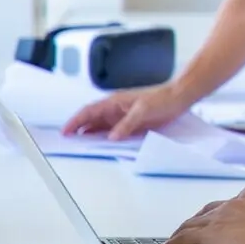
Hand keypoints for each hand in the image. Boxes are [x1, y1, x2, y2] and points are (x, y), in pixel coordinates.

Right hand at [61, 84, 187, 139]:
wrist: (179, 98)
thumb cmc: (162, 98)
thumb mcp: (143, 111)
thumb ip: (126, 124)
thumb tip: (111, 137)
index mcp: (114, 102)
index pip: (89, 111)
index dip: (75, 121)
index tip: (65, 131)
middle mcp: (115, 109)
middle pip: (91, 119)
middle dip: (78, 129)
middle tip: (68, 141)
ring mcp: (122, 116)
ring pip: (101, 126)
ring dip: (90, 134)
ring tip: (80, 145)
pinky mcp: (131, 123)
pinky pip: (113, 131)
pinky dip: (105, 138)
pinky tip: (103, 145)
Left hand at [156, 197, 244, 243]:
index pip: (224, 208)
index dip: (213, 216)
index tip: (208, 223)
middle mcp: (232, 207)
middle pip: (204, 213)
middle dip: (193, 223)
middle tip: (184, 233)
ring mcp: (219, 219)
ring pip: (190, 225)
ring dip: (179, 235)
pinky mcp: (209, 234)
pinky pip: (182, 238)